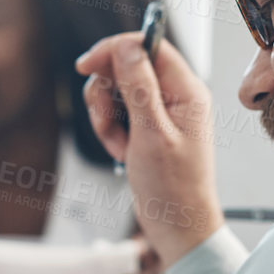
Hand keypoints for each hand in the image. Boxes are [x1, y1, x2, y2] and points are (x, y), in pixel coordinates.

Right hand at [76, 34, 222, 267]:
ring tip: (117, 145)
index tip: (85, 65)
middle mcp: (177, 97)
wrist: (177, 226)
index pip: (149, 47)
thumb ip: (138, 86)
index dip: (115, 50)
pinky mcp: (149, 129)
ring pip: (118, 92)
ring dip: (106, 117)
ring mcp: (162, 113)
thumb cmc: (173, 187)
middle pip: (128, 67)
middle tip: (106, 120)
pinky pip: (119, 115)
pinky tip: (121, 153)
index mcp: (187, 91)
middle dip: (107, 93)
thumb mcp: (151, 133)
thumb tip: (126, 47)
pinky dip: (111, 131)